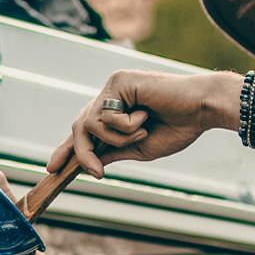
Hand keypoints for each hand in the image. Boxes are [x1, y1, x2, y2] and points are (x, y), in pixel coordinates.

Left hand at [47, 71, 236, 177]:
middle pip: (80, 126)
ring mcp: (113, 86)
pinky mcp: (118, 81)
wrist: (201, 110)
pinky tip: (145, 116)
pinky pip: (106, 116)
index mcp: (116, 110)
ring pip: (91, 124)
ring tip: (144, 130)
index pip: (85, 130)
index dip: (68, 148)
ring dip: (117, 138)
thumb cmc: (178, 127)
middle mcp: (111, 95)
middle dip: (83, 152)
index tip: (53, 168)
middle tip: (96, 172)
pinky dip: (126, 125)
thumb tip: (89, 163)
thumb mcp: (139, 148)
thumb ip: (113, 152)